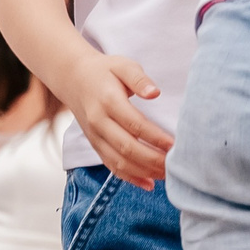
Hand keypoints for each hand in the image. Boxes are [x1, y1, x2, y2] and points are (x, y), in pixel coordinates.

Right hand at [56, 54, 170, 189]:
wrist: (73, 78)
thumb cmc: (104, 71)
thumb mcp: (123, 65)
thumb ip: (139, 78)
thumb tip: (155, 93)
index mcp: (108, 101)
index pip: (135, 124)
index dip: (156, 138)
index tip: (176, 145)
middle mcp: (99, 122)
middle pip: (127, 148)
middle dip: (153, 160)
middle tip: (176, 166)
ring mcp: (95, 136)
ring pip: (119, 162)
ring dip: (145, 172)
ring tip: (168, 176)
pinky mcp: (95, 145)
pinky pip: (111, 166)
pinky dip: (130, 178)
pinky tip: (150, 184)